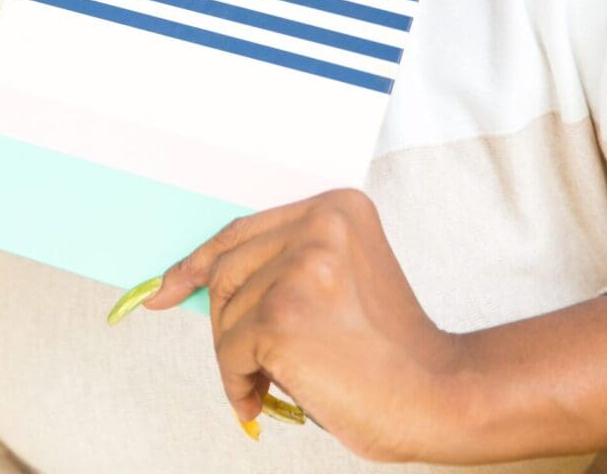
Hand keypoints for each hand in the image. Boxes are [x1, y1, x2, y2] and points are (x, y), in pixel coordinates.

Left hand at [142, 188, 463, 461]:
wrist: (439, 394)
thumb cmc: (391, 353)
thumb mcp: (340, 283)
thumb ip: (286, 268)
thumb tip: (189, 283)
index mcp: (338, 208)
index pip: (245, 230)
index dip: (199, 261)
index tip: (168, 287)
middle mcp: (320, 226)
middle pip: (226, 270)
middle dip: (224, 323)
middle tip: (247, 365)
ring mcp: (300, 267)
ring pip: (225, 314)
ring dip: (238, 359)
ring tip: (274, 383)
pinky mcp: (282, 314)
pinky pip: (229, 351)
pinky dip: (237, 382)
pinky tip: (263, 398)